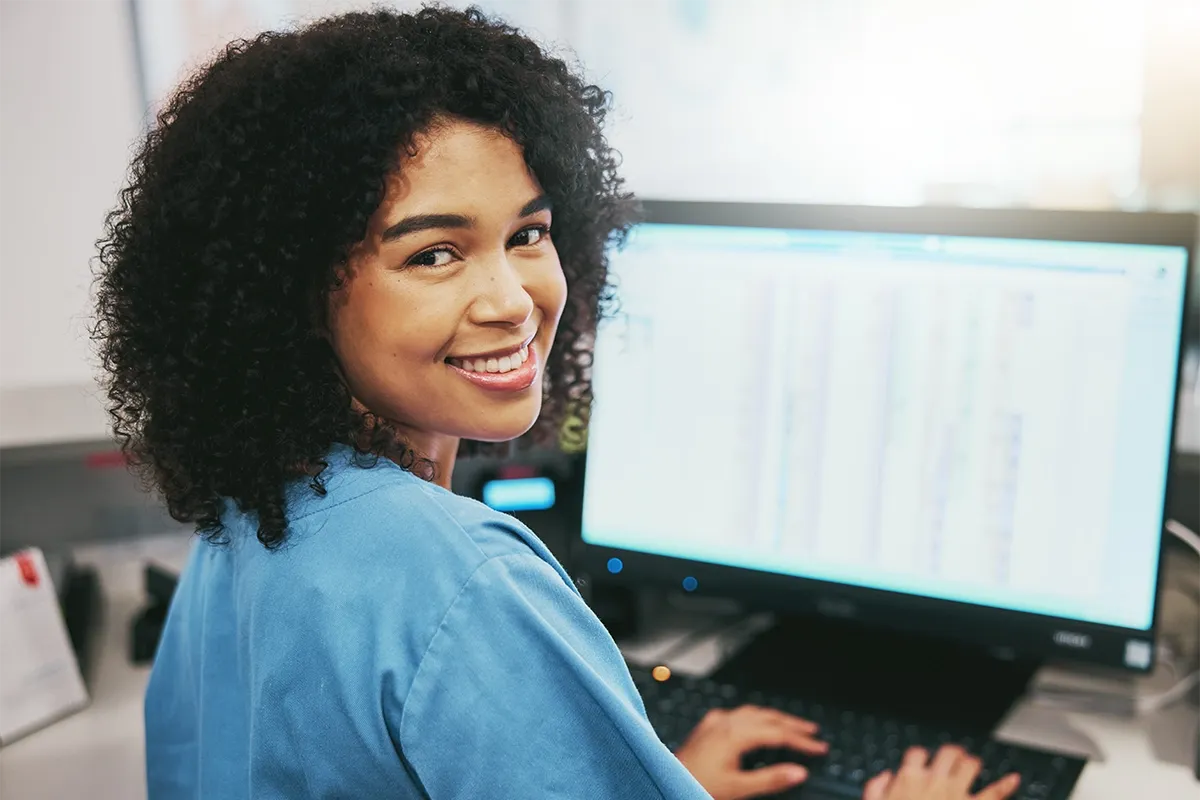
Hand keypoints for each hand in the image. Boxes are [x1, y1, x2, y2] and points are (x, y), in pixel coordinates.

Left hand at [674, 705, 827, 799]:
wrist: (667, 781)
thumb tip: (799, 771)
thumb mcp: (739, 788)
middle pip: (768, 717)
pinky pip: (737, 714)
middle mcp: (725, 722)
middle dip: (793, 724)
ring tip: (792, 726)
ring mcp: (715, 722)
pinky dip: (755, 717)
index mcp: (735, 734)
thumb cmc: (697, 784)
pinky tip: (756, 723)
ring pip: (753, 712)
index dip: (802, 741)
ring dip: (775, 718)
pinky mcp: (707, 727)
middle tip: (814, 732)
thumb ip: (771, 779)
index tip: (820, 748)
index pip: (778, 733)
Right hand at [864, 746, 1021, 799]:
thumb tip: (886, 775)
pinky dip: (1006, 785)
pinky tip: (1014, 779)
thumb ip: (876, 788)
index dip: (920, 757)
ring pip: (971, 764)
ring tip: (973, 767)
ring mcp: (957, 793)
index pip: (917, 753)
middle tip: (953, 759)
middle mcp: (935, 781)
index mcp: (909, 779)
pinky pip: (994, 793)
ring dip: (972, 764)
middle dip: (951, 754)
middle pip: (948, 752)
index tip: (922, 763)